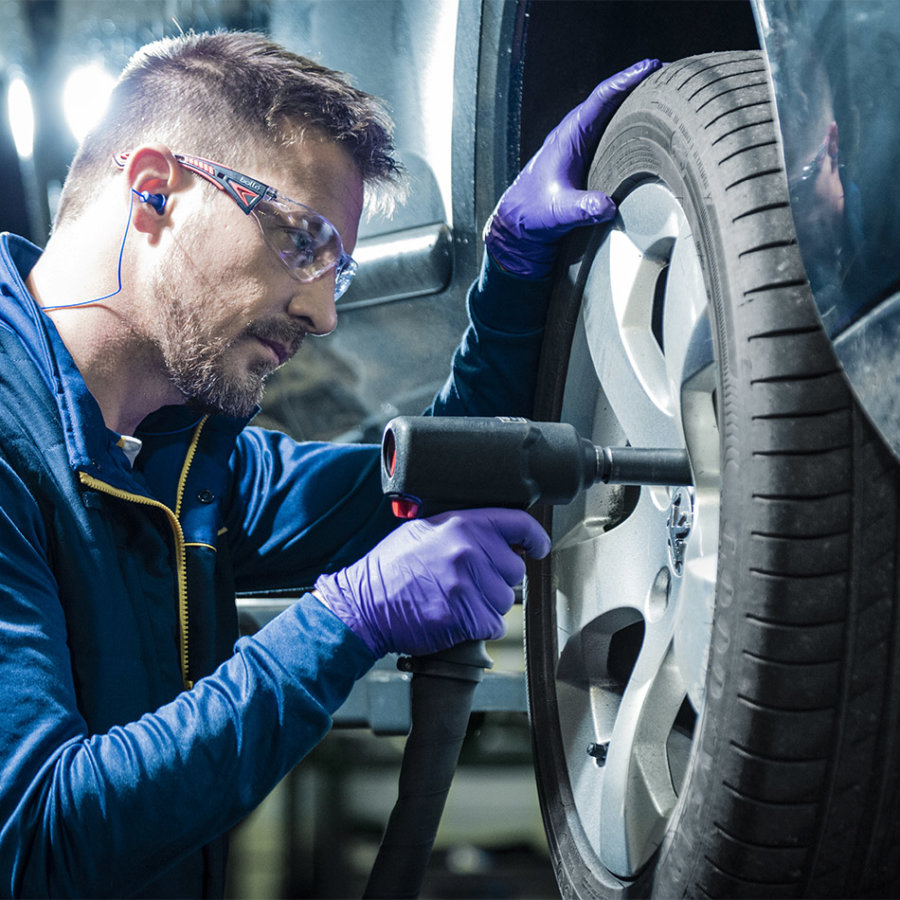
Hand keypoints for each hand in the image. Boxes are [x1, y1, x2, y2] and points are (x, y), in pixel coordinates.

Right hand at [313, 508, 550, 656]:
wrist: (364, 604)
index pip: (518, 524)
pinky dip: (480, 627)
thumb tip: (500, 535)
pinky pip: (493, 625)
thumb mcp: (425, 530)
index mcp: (462, 524)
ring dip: (488, 605)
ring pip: (506, 600)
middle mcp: (468, 550)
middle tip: (470, 582)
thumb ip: (463, 528)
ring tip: (457, 600)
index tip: (538, 548)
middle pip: (515, 569)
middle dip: (499, 579)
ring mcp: (466, 584)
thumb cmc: (391, 567)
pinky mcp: (464, 615)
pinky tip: (456, 617)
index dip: (535, 539)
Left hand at [484, 58, 660, 278]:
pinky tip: (648, 125)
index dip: (626, 81)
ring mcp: (581, 144)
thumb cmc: (533, 213)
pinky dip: (630, 123)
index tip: (650, 66)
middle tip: (670, 72)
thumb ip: (582, 208)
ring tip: (666, 92)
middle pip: (611, 99)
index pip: (601, 99)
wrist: (519, 222)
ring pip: (612, 114)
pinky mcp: (585, 157)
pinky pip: (611, 132)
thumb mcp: (559, 212)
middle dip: (639, 83)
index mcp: (568, 136)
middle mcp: (575, 134)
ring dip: (636, 102)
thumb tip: (608, 205)